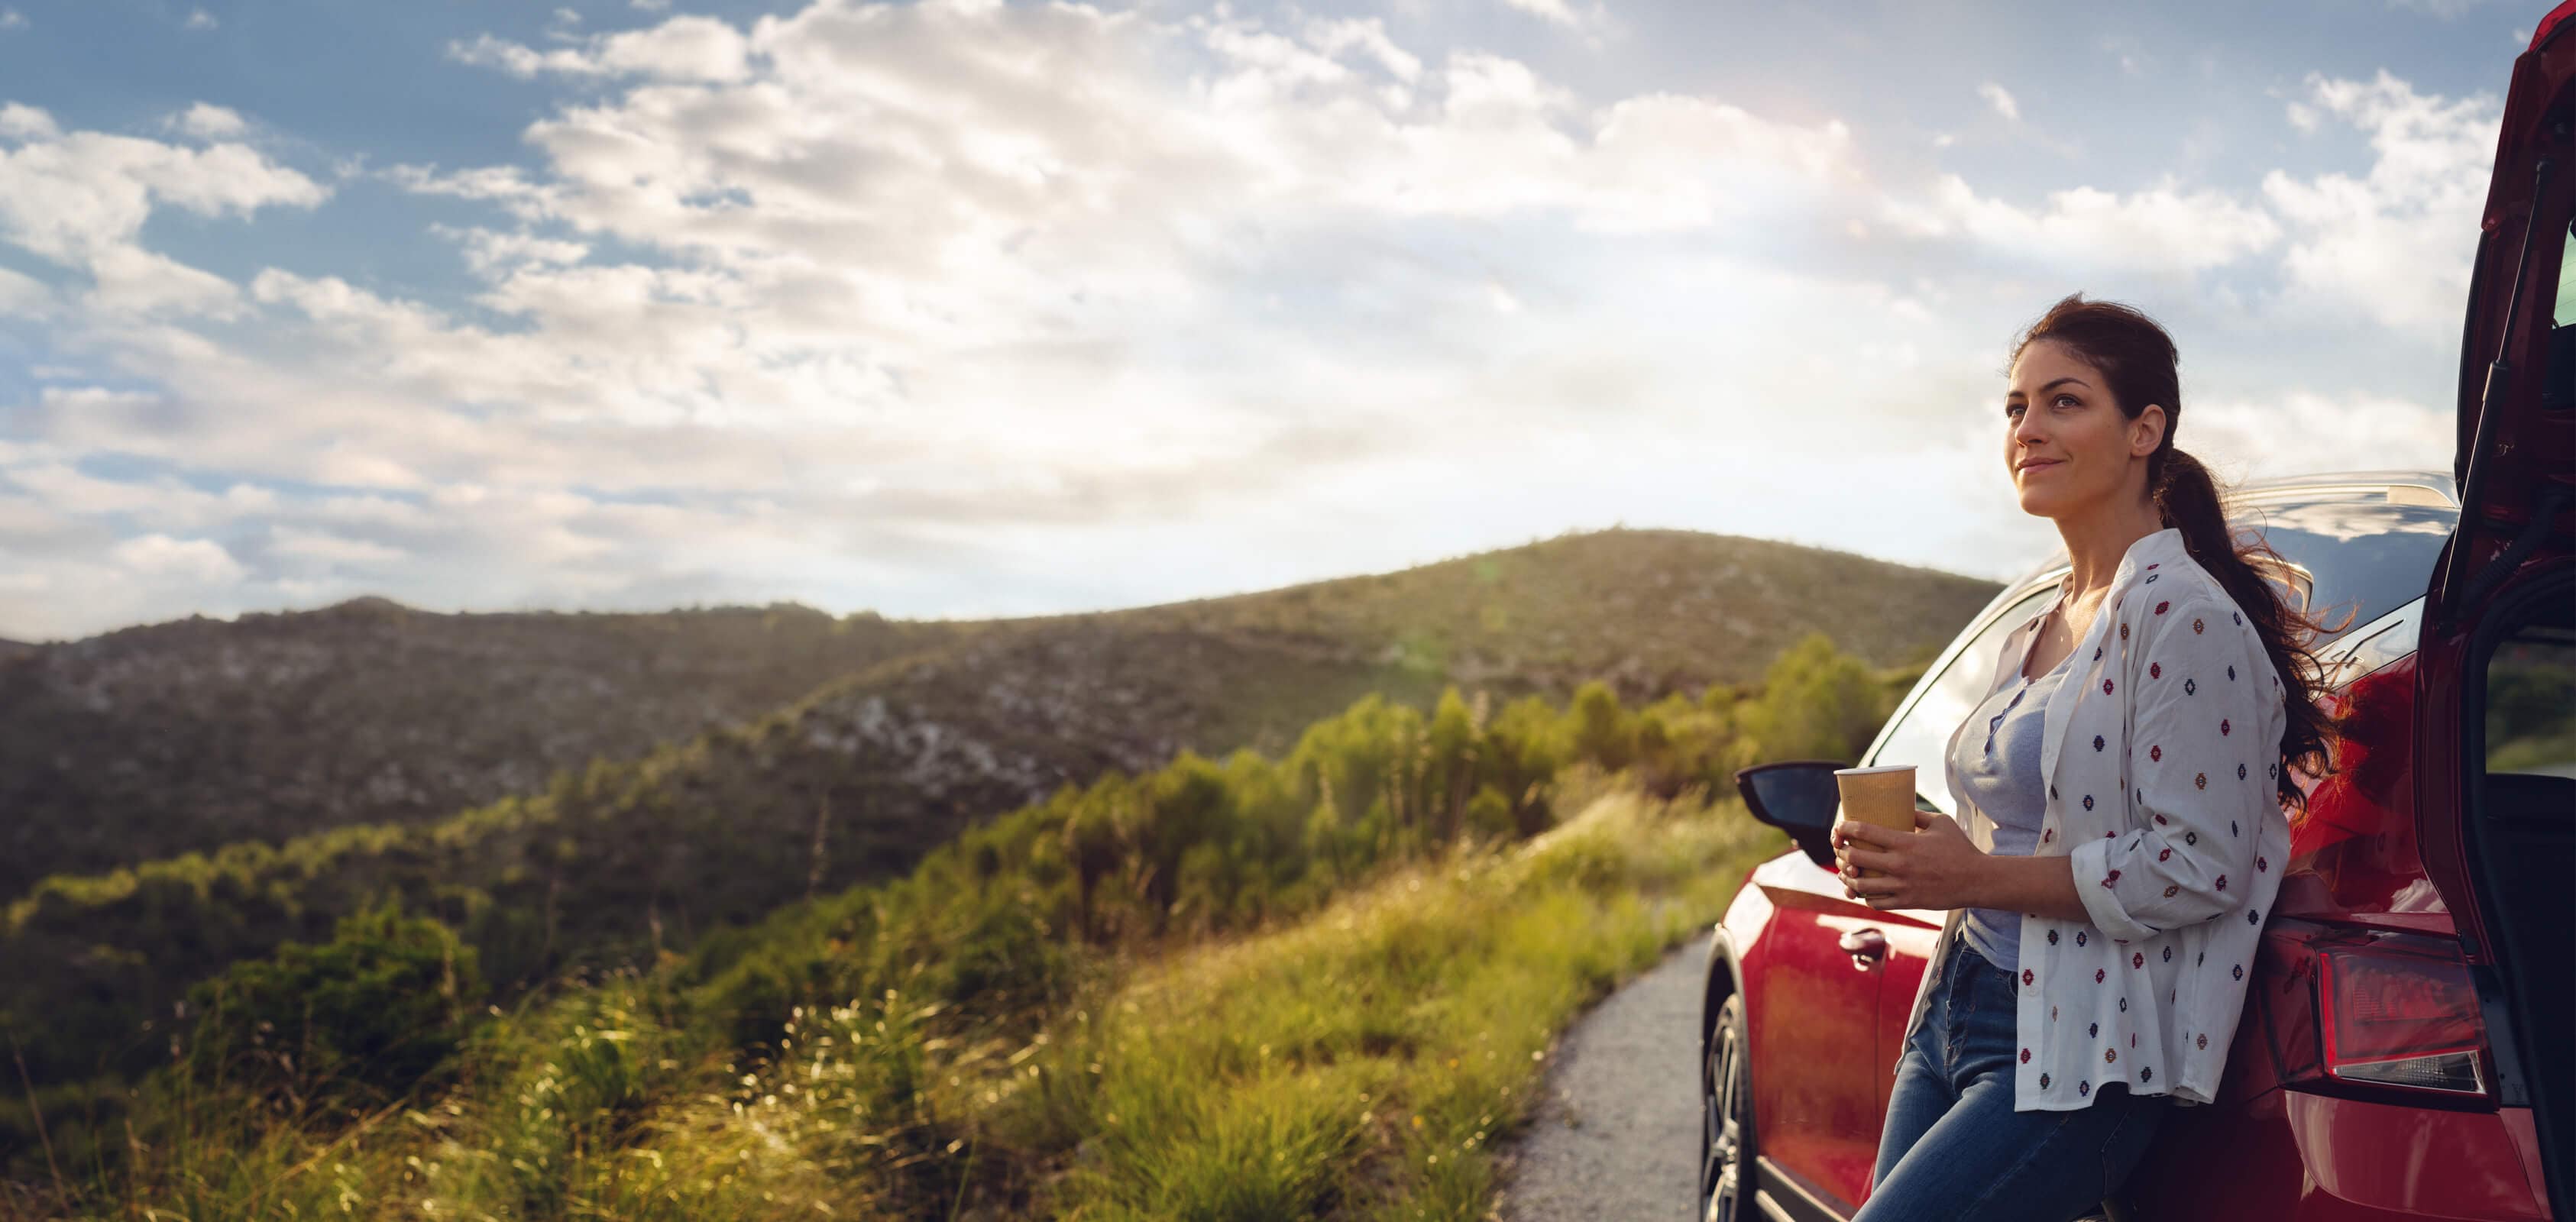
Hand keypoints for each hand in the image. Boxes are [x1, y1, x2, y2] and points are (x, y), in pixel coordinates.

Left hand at [1833, 808, 1988, 911]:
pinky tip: (1865, 890)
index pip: (1865, 832)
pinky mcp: (1907, 902)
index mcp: (1906, 842)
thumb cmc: (1960, 848)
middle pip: (1856, 859)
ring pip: (1861, 885)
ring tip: (1846, 873)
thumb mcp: (1941, 823)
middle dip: (1842, 853)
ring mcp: (1902, 886)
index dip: (1846, 828)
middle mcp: (1900, 865)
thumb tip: (1900, 806)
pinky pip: (1877, 902)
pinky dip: (1866, 896)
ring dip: (1848, 878)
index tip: (1840, 827)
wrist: (1977, 880)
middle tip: (1841, 850)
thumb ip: (1917, 814)